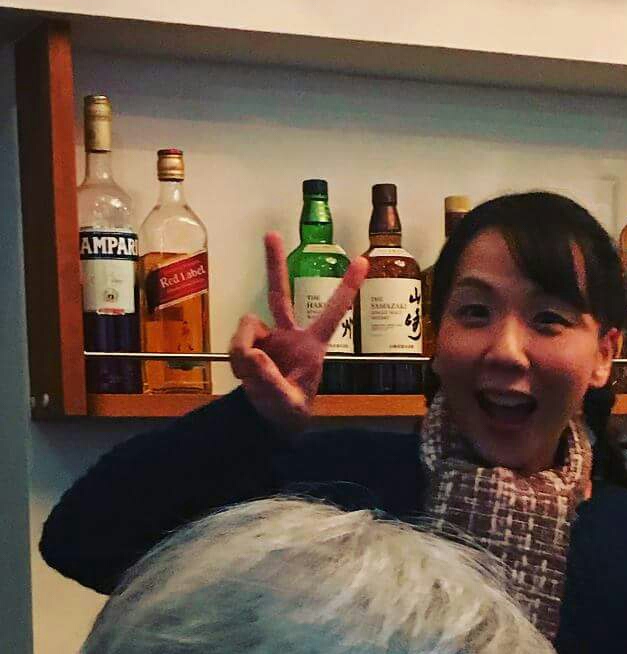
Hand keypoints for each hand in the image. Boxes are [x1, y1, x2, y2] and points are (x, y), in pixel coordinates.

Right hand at [228, 233, 367, 432]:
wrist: (266, 419)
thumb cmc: (288, 411)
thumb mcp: (286, 403)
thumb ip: (270, 382)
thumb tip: (253, 354)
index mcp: (313, 346)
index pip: (333, 312)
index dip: (347, 287)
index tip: (363, 261)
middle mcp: (290, 335)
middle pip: (280, 294)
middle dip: (274, 264)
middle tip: (271, 234)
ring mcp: (268, 337)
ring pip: (247, 323)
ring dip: (243, 348)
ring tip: (250, 374)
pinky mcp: (250, 343)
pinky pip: (237, 340)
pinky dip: (237, 356)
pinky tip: (244, 373)